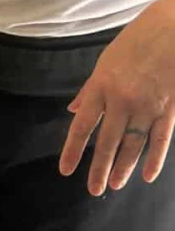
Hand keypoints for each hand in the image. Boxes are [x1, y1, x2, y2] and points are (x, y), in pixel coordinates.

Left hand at [60, 0, 174, 195]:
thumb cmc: (137, 40)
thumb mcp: (105, 62)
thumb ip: (90, 90)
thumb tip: (73, 110)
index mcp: (101, 87)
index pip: (83, 127)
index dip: (73, 151)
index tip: (66, 170)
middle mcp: (123, 101)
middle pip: (108, 142)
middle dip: (99, 168)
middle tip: (93, 189)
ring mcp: (149, 106)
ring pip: (134, 144)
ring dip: (124, 167)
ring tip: (115, 185)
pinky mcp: (171, 108)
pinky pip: (161, 139)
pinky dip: (154, 158)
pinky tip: (147, 175)